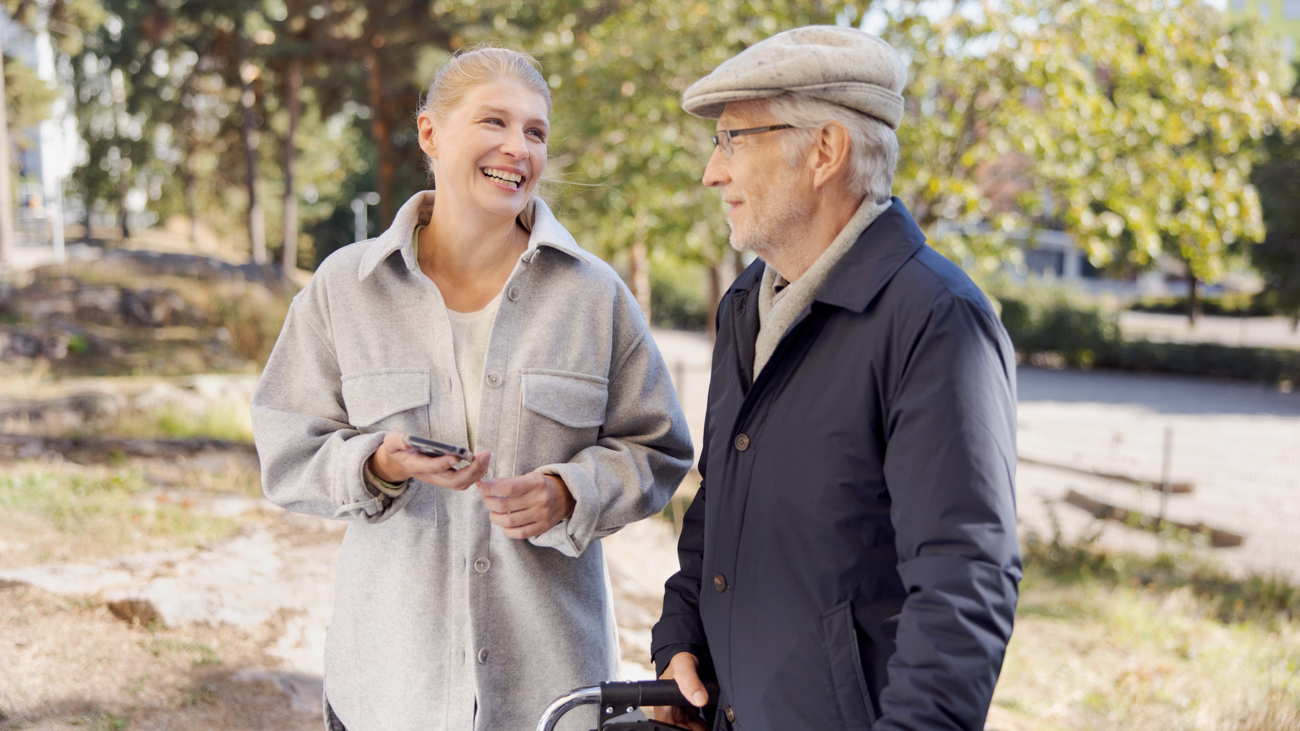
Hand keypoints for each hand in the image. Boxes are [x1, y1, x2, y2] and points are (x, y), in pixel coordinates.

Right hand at [368, 431, 488, 489]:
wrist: (399, 462)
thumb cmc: (398, 448)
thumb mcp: (391, 442)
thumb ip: (397, 440)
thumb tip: (408, 441)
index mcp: (416, 466)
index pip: (431, 468)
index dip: (443, 463)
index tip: (457, 456)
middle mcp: (430, 476)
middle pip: (453, 481)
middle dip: (471, 470)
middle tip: (484, 454)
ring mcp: (440, 479)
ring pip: (461, 483)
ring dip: (477, 472)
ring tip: (486, 455)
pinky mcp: (447, 477)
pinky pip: (464, 481)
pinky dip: (476, 473)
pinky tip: (483, 461)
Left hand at [476, 472, 575, 538]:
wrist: (566, 496)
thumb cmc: (542, 485)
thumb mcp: (528, 477)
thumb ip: (508, 481)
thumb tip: (484, 485)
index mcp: (536, 483)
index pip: (508, 487)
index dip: (490, 488)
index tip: (480, 487)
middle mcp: (540, 499)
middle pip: (505, 505)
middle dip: (489, 502)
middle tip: (486, 499)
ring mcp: (542, 515)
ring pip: (509, 521)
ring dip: (495, 517)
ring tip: (493, 513)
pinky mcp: (543, 527)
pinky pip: (519, 533)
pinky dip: (507, 530)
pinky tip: (505, 524)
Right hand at [648, 652, 708, 730]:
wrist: (687, 652)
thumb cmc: (679, 658)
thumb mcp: (684, 667)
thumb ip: (690, 682)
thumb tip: (700, 699)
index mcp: (663, 705)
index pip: (669, 727)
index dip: (682, 730)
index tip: (696, 726)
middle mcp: (669, 710)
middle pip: (680, 729)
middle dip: (693, 729)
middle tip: (704, 724)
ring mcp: (679, 710)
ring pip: (688, 728)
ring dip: (699, 728)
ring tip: (707, 722)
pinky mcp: (688, 709)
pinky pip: (694, 723)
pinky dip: (701, 725)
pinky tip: (707, 720)